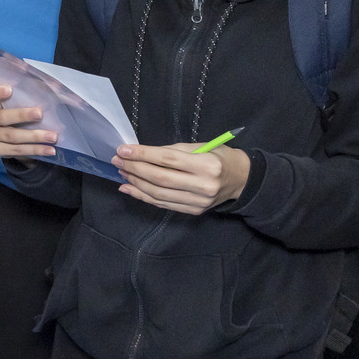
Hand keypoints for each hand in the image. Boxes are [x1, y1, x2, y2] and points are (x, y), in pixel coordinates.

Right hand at [0, 83, 56, 157]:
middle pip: (0, 117)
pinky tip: (48, 150)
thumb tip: (45, 79)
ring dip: (33, 137)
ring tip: (52, 136)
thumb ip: (24, 87)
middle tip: (40, 114)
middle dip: (21, 115)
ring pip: (10, 136)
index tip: (10, 89)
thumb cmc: (13, 106)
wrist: (6, 129)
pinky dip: (33, 150)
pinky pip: (14, 150)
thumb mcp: (15, 95)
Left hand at [111, 142, 249, 214]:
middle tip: (117, 161)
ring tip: (121, 173)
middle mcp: (203, 186)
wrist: (241, 180)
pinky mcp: (193, 211)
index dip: (143, 154)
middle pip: (160, 178)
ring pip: (159, 194)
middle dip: (135, 169)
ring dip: (135, 183)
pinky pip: (163, 204)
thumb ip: (173, 151)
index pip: (168, 159)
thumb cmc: (219, 157)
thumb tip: (142, 153)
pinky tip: (129, 188)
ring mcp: (198, 201)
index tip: (123, 150)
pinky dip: (143, 196)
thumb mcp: (201, 147)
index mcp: (208, 165)